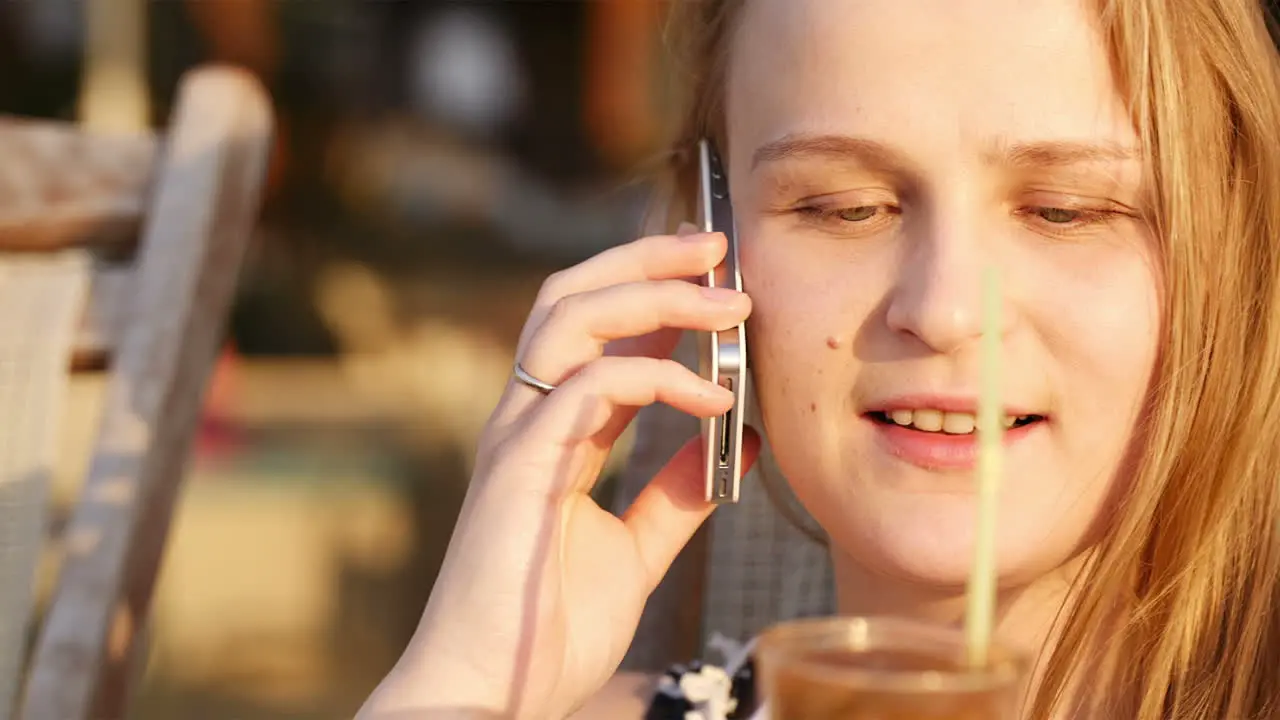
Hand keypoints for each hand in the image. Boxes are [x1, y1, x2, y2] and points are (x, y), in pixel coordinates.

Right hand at [357, 226, 760, 719]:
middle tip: (717, 247)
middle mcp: (528, 419)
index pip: (596, 329)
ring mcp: (517, 438)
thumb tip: (733, 443)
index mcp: (552, 433)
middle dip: (647, 259)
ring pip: (571, 318)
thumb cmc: (547, 630)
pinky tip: (714, 400)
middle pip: (572, 295)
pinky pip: (588, 389)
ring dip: (656, 296)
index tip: (717, 277)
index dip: (654, 290)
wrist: (494, 694)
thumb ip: (676, 494)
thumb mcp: (637, 550)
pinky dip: (657, 379)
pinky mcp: (518, 468)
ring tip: (726, 303)